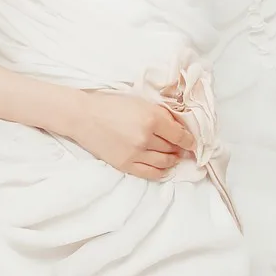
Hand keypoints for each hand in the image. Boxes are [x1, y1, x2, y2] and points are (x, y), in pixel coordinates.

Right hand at [60, 88, 195, 181]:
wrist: (82, 116)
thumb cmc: (110, 104)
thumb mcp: (139, 102)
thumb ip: (161, 114)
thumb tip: (179, 128)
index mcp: (151, 118)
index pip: (180, 135)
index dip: (190, 140)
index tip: (192, 142)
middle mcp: (146, 138)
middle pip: (173, 149)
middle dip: (179, 149)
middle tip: (181, 148)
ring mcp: (135, 154)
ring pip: (164, 162)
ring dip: (172, 160)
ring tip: (173, 157)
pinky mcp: (125, 165)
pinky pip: (150, 173)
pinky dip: (161, 172)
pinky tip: (164, 168)